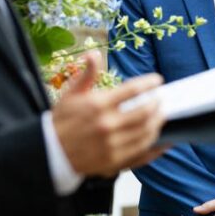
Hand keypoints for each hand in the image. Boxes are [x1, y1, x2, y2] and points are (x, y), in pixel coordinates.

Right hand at [52, 51, 165, 176]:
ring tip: (161, 115)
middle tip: (161, 99)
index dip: (150, 83)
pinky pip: (142, 155)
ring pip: (146, 133)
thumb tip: (93, 53)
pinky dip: (156, 147)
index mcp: (98, 105)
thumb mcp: (71, 94)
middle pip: (145, 112)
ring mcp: (112, 146)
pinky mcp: (115, 163)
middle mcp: (107, 125)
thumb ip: (87, 74)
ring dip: (158, 122)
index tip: (157, 80)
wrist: (50, 152)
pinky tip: (164, 141)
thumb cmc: (62, 120)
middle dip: (158, 103)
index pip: (133, 90)